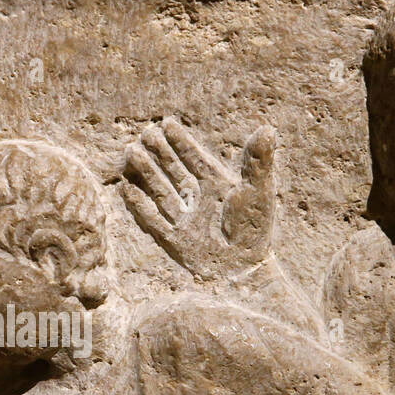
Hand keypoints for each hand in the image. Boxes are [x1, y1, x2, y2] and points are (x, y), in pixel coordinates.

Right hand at [121, 117, 277, 279]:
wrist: (242, 271)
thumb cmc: (254, 230)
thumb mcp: (258, 191)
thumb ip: (259, 162)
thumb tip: (267, 128)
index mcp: (220, 186)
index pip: (196, 159)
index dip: (182, 142)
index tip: (167, 123)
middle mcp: (201, 200)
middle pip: (175, 171)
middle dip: (160, 153)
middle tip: (144, 133)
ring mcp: (187, 219)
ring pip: (161, 190)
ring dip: (147, 172)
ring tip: (130, 153)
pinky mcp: (176, 240)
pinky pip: (154, 218)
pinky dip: (140, 204)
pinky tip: (127, 189)